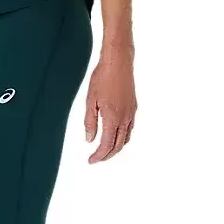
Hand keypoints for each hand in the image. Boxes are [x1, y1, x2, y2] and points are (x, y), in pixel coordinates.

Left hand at [84, 41, 136, 162]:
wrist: (118, 62)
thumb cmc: (102, 78)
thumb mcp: (90, 100)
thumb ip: (90, 122)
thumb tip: (89, 139)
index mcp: (112, 118)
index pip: (106, 145)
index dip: (99, 156)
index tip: (91, 160)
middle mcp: (124, 118)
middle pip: (117, 145)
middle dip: (107, 155)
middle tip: (97, 159)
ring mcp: (131, 113)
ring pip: (126, 138)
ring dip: (116, 148)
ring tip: (105, 150)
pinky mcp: (134, 107)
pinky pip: (130, 128)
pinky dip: (123, 137)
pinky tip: (116, 134)